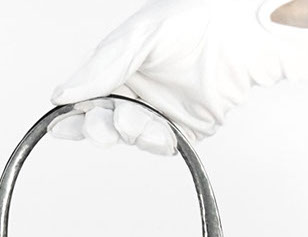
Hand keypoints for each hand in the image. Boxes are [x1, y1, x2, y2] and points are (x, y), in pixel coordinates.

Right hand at [49, 0, 307, 154]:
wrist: (246, 33)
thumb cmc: (197, 19)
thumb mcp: (139, 37)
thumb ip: (101, 68)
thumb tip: (62, 95)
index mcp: (121, 66)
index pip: (88, 97)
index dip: (73, 116)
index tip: (60, 128)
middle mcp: (139, 91)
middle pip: (106, 122)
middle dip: (102, 128)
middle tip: (106, 128)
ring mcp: (161, 111)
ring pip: (132, 137)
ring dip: (133, 134)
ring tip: (142, 123)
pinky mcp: (185, 130)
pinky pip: (162, 145)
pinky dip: (157, 143)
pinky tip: (161, 133)